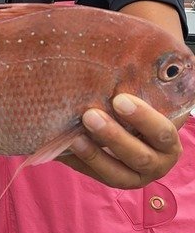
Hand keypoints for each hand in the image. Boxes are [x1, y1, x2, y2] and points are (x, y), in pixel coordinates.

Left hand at [64, 94, 183, 187]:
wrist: (127, 127)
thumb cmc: (138, 107)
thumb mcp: (146, 99)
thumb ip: (141, 87)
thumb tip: (131, 53)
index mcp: (169, 143)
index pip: (162, 133)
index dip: (143, 118)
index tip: (119, 99)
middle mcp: (156, 164)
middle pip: (139, 156)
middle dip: (114, 136)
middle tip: (90, 115)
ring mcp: (132, 177)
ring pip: (115, 174)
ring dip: (94, 154)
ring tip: (74, 136)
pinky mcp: (107, 179)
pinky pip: (91, 174)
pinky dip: (78, 161)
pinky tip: (64, 145)